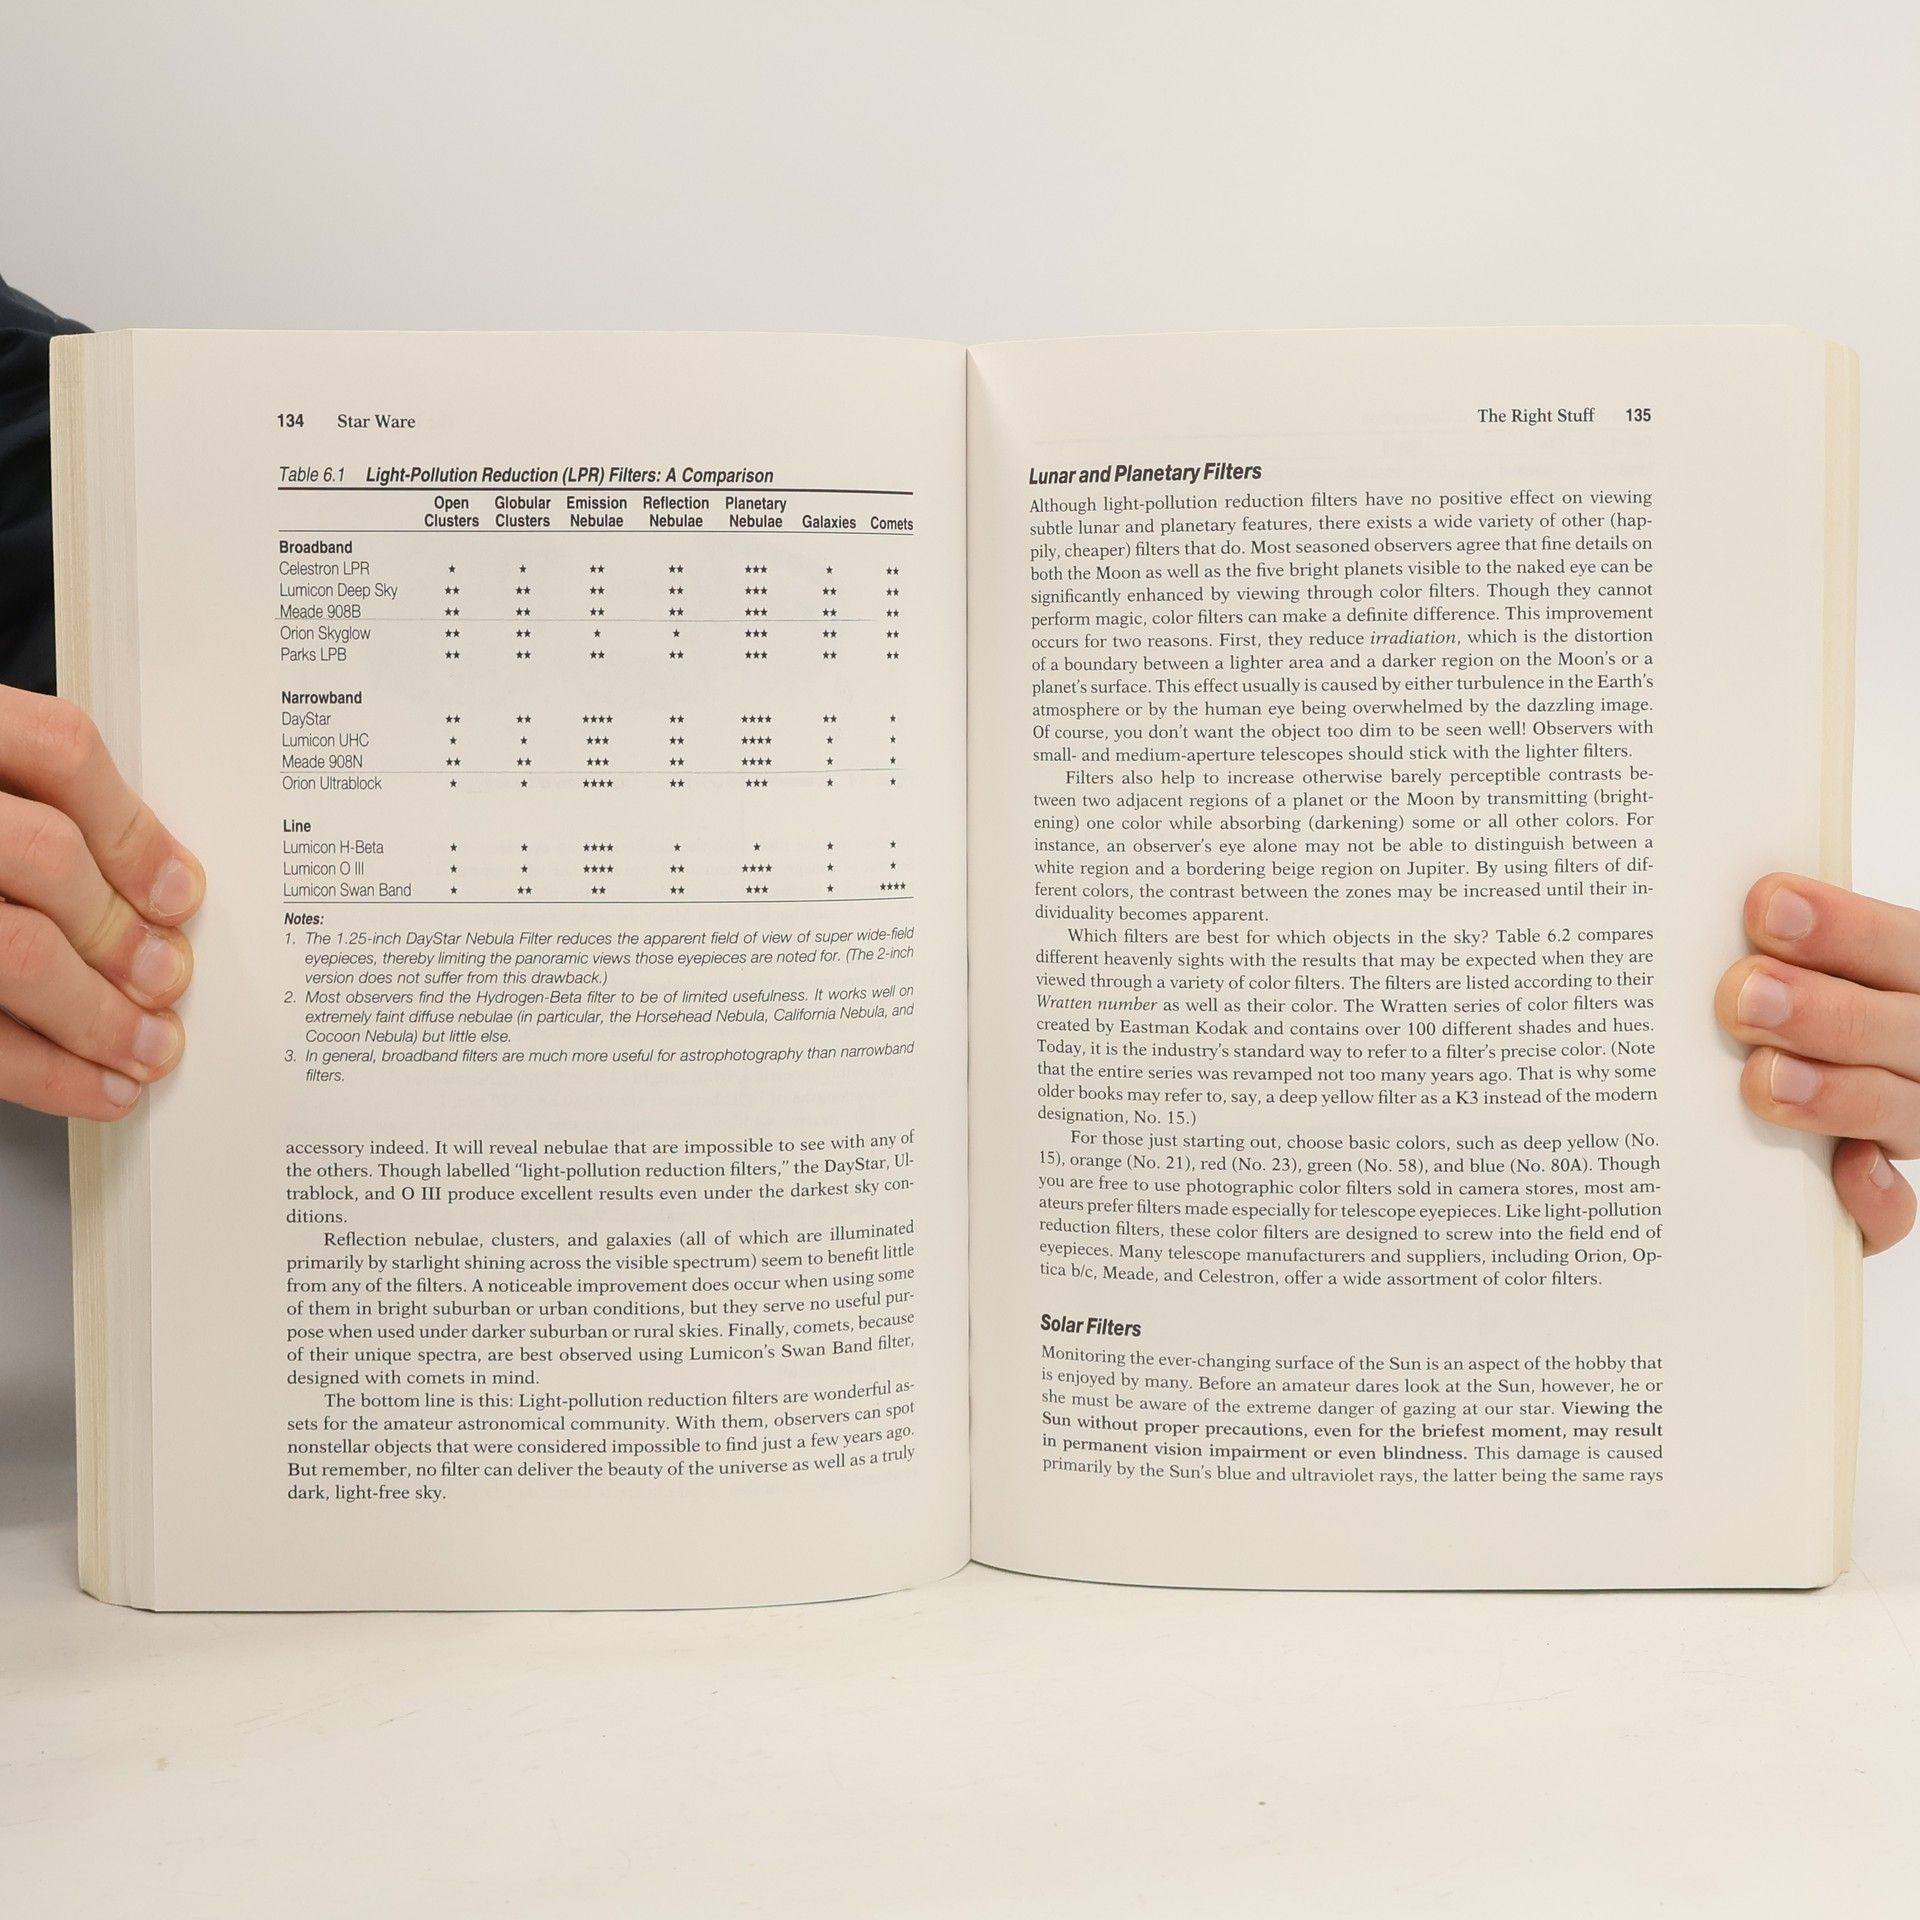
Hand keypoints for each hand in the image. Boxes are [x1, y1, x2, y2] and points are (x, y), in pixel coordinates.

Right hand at [0, 686, 202, 1117]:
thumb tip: (149, 889)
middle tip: (167, 977)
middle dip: (120, 931)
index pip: (56, 751)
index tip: (179, 892)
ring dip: (98, 1013)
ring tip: (145, 1045)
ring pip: (17, 951)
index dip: (131, 830)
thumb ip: (31, 813)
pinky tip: (94, 1086)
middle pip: (46, 856)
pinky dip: (47, 1071)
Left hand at [1717, 873, 1919, 1252]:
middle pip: (1904, 1029)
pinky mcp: (1879, 1198)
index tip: (1765, 907)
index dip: (1844, 926)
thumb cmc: (1780, 1018)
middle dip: (1824, 1010)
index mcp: (1908, 978)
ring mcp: (1910, 1123)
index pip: (1900, 945)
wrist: (1794, 1112)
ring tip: (1763, 1079)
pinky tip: (1846, 1170)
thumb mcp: (1786, 975)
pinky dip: (1876, 1196)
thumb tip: (1706, 916)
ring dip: (1838, 1094)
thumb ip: (1767, 956)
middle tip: (1742, 998)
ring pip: (1905, 1112)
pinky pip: (1892, 1210)